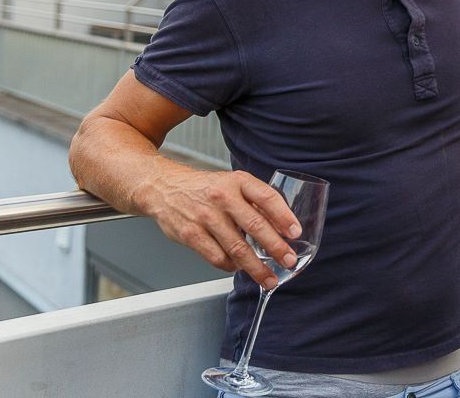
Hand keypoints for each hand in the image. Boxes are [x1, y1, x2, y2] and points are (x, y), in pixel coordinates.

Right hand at [135, 168, 301, 289]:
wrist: (164, 188)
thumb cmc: (206, 188)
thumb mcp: (234, 184)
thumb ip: (256, 201)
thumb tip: (282, 226)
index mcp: (238, 181)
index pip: (267, 197)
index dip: (284, 216)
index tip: (295, 233)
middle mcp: (222, 197)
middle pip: (255, 225)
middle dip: (275, 247)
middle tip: (288, 260)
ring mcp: (205, 217)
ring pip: (236, 248)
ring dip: (255, 267)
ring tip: (268, 278)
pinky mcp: (191, 235)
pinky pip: (217, 257)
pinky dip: (231, 266)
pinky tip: (239, 268)